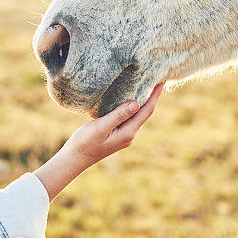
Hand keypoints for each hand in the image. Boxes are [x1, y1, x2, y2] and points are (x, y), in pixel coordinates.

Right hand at [34, 83, 164, 200]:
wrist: (74, 159)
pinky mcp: (116, 134)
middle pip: (145, 112)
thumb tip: (137, 103)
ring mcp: (123, 135)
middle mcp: (129, 134)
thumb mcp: (101, 127)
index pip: (147, 111)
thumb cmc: (85, 143)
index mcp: (128, 132)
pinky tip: (129, 98)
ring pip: (137, 115)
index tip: (163, 81)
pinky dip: (132, 106)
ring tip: (147, 85)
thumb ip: (119, 115)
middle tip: (158, 78)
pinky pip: (128, 117)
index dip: (155, 95)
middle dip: (152, 96)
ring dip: (143, 100)